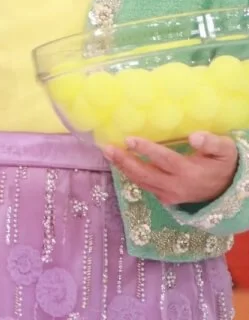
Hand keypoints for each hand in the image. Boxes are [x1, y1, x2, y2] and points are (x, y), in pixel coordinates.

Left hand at [104, 132, 238, 205]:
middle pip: (146, 174)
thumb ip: (211, 142)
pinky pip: (145, 187)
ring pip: (142, 182)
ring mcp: (170, 195)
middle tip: (108, 148)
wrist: (228, 189)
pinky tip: (120, 162)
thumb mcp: (225, 150)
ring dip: (123, 168)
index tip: (129, 139)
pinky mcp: (166, 199)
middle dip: (125, 161)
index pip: (165, 160)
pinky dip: (131, 175)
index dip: (147, 150)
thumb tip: (194, 136)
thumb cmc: (223, 163)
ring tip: (108, 152)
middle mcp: (177, 186)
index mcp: (190, 172)